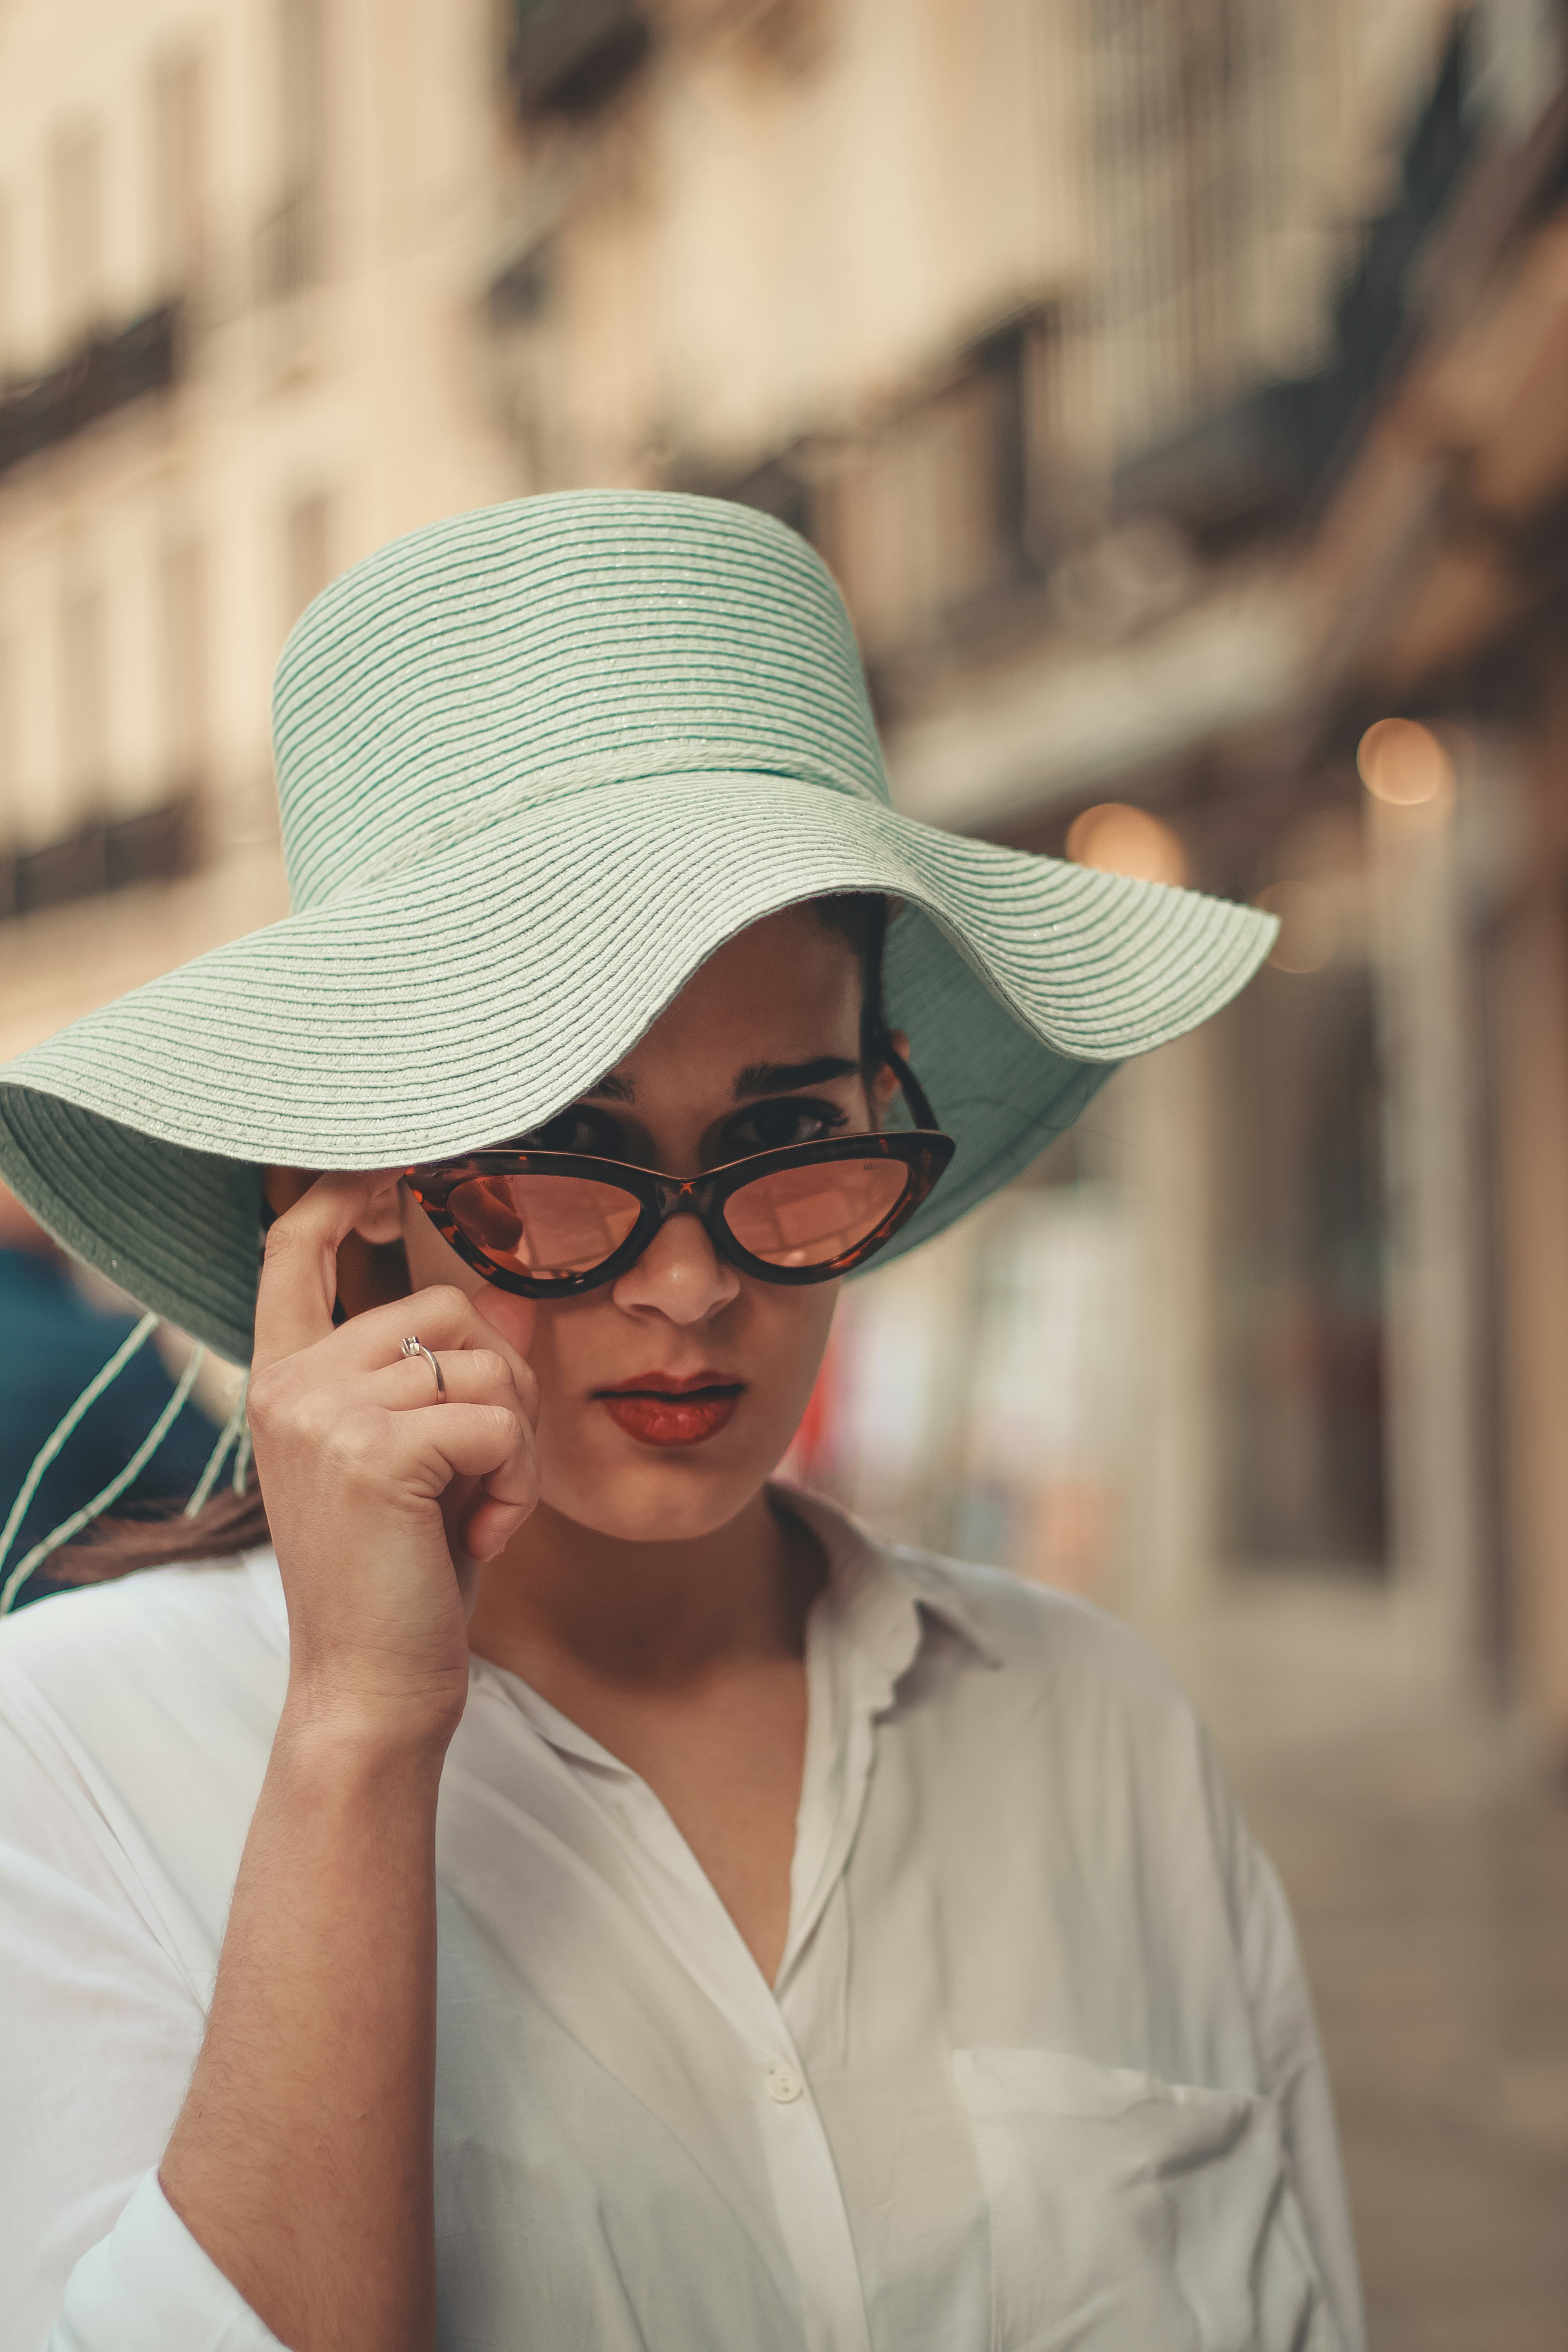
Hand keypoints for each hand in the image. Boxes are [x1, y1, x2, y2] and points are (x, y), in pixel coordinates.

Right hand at [248, 1172, 538, 1748]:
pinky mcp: (374, 1450)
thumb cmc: (404, 1579)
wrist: (371, 1688)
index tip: (394, 1170)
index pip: (295, 1247)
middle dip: (504, 1382)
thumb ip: (454, 1378)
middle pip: (444, 1307)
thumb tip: (515, 1294)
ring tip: (486, 1512)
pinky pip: (496, 1420)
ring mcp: (324, 1410)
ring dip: (518, 1438)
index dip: (344, 1190)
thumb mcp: (433, 1460)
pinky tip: (487, 1537)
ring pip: (483, 1362)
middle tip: (494, 1469)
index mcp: (288, 1379)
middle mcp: (292, 1382)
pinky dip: (518, 1479)